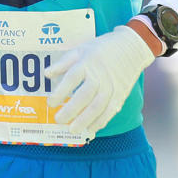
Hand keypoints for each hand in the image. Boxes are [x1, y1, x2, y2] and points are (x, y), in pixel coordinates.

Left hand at [45, 25, 154, 139]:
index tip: (51, 103)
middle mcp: (100, 75)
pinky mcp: (120, 94)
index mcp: (87, 62)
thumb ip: (64, 63)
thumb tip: (46, 74)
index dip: (60, 92)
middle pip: (85, 95)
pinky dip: (100, 121)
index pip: (72, 78)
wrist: (131, 47)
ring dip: (84, 120)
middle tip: (58, 120)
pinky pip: (110, 111)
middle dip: (71, 110)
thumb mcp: (81, 49)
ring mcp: (112, 86)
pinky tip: (90, 129)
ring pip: (98, 106)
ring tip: (72, 130)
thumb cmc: (101, 49)